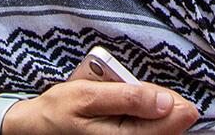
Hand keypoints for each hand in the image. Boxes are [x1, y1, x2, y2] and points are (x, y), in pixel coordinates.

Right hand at [3, 80, 198, 134]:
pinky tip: (128, 104)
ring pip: (157, 126)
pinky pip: (143, 127)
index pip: (168, 126)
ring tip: (130, 94)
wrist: (37, 127)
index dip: (177, 106)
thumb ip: (128, 97)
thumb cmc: (60, 110)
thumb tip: (164, 101)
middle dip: (162, 103)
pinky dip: (141, 112)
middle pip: (167, 127)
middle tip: (142, 89)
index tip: (176, 95)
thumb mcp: (89, 95)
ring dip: (152, 107)